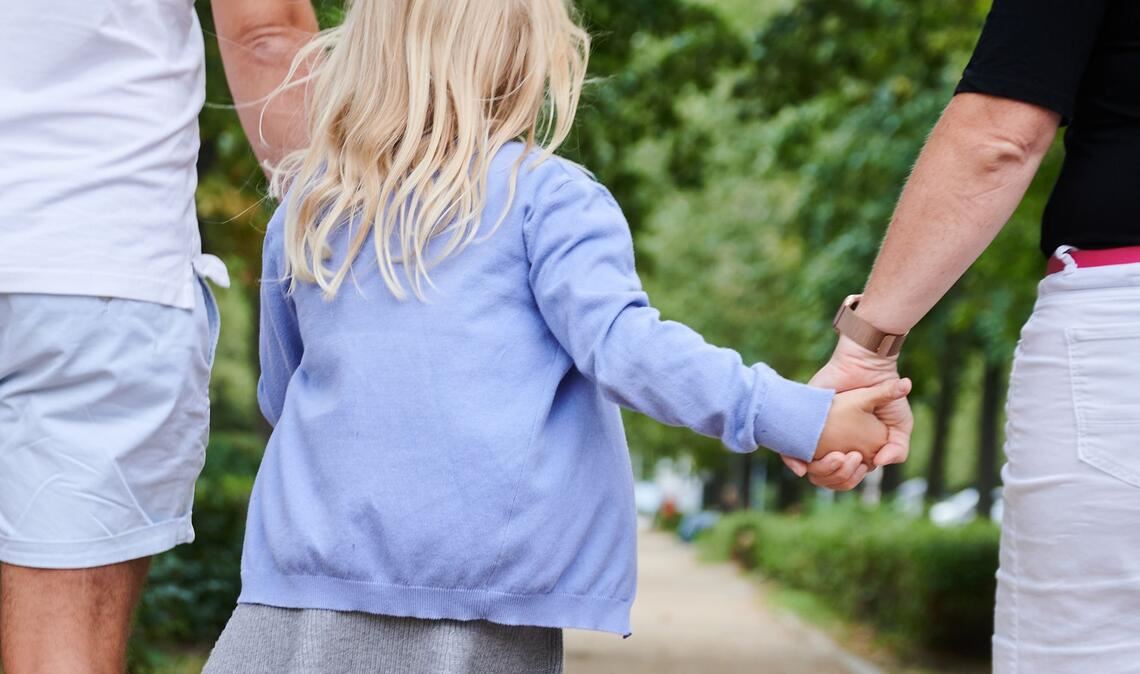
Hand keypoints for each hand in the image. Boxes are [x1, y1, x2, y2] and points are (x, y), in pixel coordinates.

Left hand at [784, 336, 914, 489]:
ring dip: (823, 471)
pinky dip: (793, 463)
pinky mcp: (801, 425)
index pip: (846, 478)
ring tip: (837, 455)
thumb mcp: (900, 424)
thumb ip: (898, 447)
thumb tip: (881, 463)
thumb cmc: (886, 395)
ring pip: (812, 470)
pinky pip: (789, 452)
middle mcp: (834, 447)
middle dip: (837, 475)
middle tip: (848, 456)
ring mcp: (817, 437)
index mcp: (855, 451)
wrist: (867, 367)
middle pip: (828, 478)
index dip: (851, 478)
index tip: (860, 463)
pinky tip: (801, 467)